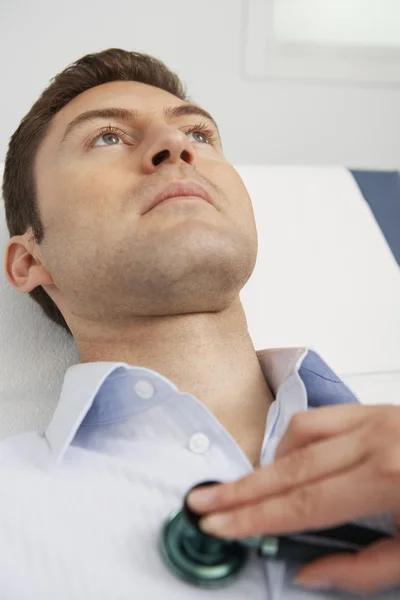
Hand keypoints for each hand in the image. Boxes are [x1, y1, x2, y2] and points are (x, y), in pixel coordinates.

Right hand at [187, 404, 399, 594]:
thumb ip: (361, 567)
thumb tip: (306, 571)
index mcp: (388, 480)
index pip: (304, 503)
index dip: (256, 517)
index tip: (219, 525)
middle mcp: (375, 441)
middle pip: (289, 468)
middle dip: (241, 490)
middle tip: (203, 502)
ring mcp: (375, 419)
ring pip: (299, 435)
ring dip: (270, 467)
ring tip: (252, 495)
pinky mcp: (376, 409)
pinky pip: (320, 419)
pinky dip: (296, 442)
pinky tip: (291, 464)